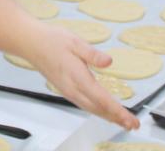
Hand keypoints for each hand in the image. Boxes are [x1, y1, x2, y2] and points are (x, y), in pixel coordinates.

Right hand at [23, 23, 139, 129]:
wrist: (31, 44)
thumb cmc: (52, 40)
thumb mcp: (74, 41)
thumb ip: (92, 53)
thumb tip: (109, 61)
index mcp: (77, 77)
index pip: (101, 99)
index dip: (117, 111)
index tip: (130, 119)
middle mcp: (73, 89)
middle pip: (98, 109)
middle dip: (116, 118)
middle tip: (133, 124)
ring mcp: (68, 91)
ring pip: (91, 109)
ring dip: (108, 117)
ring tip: (123, 122)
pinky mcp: (66, 90)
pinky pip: (85, 105)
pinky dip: (97, 111)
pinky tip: (103, 111)